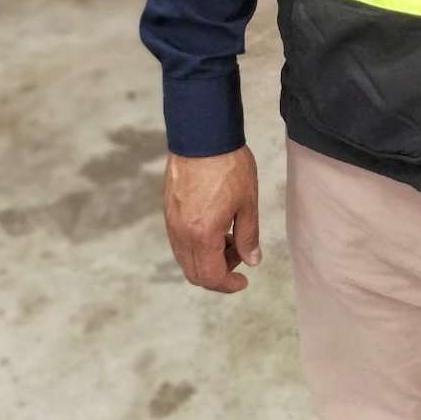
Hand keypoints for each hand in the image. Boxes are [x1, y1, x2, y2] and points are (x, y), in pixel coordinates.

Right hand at [163, 145, 260, 293]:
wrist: (203, 135)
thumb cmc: (229, 166)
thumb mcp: (247, 202)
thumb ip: (248, 235)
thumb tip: (252, 260)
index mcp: (202, 235)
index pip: (211, 277)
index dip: (228, 284)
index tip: (244, 280)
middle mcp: (181, 234)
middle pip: (194, 273)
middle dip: (218, 273)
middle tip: (240, 255)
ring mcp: (171, 222)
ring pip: (185, 257)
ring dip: (207, 258)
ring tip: (231, 236)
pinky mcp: (168, 209)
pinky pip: (180, 240)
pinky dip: (197, 244)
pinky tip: (216, 225)